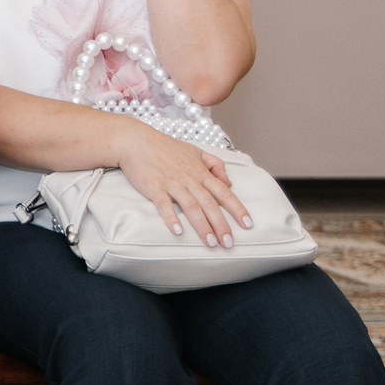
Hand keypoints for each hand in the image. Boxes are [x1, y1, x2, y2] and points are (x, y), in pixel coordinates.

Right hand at [116, 123, 250, 247]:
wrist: (137, 141)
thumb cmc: (165, 147)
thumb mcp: (196, 151)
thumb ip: (215, 165)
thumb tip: (228, 182)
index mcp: (201, 173)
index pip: (224, 193)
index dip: (237, 209)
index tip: (248, 224)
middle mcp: (190, 179)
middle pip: (210, 204)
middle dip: (221, 225)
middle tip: (229, 243)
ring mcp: (172, 184)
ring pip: (191, 207)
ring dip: (202, 226)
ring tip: (210, 243)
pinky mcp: (154, 187)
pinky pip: (164, 204)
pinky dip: (171, 217)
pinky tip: (177, 231)